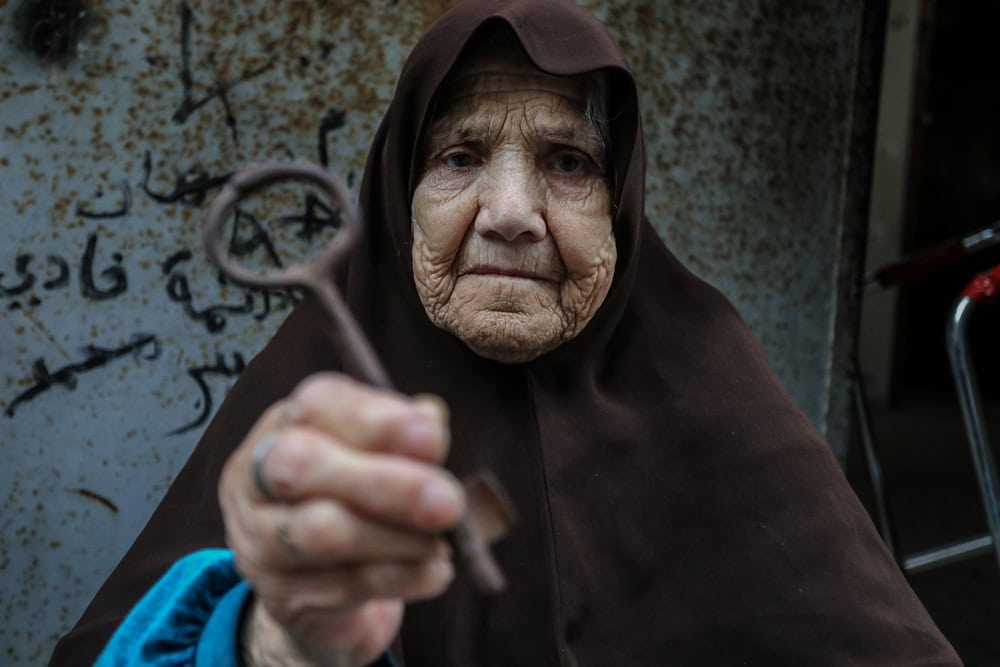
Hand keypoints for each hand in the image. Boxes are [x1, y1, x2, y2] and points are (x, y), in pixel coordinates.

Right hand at [218, 373, 464, 665]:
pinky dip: (401, 577)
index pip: (317, 404)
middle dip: (384, 482)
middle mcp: (259, 475)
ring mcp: (260, 537)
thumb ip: (406, 435)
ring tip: (443, 542)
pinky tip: (436, 570)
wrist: (319, 582)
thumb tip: (431, 420)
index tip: (433, 438)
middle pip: (302, 465)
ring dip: (396, 538)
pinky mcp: (279, 592)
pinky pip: (344, 585)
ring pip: (321, 533)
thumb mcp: (381, 455)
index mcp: (287, 423)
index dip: (376, 420)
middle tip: (448, 502)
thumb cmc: (360, 497)